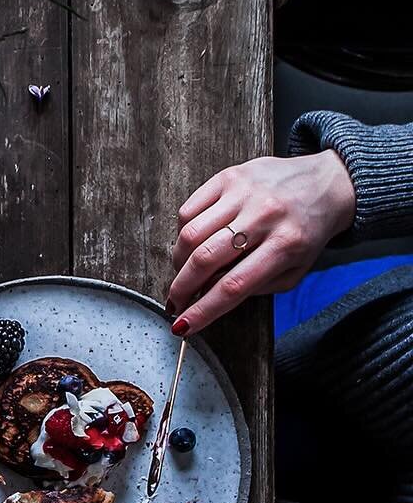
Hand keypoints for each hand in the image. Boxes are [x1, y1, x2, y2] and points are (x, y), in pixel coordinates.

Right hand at [167, 150, 355, 333]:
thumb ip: (259, 286)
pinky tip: (192, 241)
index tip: (183, 326)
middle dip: (182, 287)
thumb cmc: (309, 231)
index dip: (203, 309)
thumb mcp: (296, 269)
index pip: (234, 286)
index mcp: (286, 245)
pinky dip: (183, 231)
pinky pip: (189, 208)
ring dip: (179, 260)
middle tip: (174, 301)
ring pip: (191, 233)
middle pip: (206, 259)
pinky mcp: (228, 176)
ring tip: (183, 270)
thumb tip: (213, 293)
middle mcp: (263, 217)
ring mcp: (243, 193)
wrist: (326, 183)